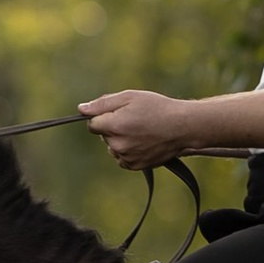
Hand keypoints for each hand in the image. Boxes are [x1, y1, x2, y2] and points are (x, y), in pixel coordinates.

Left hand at [80, 89, 194, 170]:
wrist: (182, 127)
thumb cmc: (157, 108)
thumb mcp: (129, 97)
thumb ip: (102, 103)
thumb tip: (81, 109)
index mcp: (113, 125)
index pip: (92, 124)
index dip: (103, 117)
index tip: (118, 113)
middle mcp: (117, 144)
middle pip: (103, 136)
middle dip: (113, 128)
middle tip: (134, 120)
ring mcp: (126, 157)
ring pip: (113, 147)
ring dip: (120, 140)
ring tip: (141, 131)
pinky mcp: (135, 165)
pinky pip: (122, 158)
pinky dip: (128, 151)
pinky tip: (142, 142)